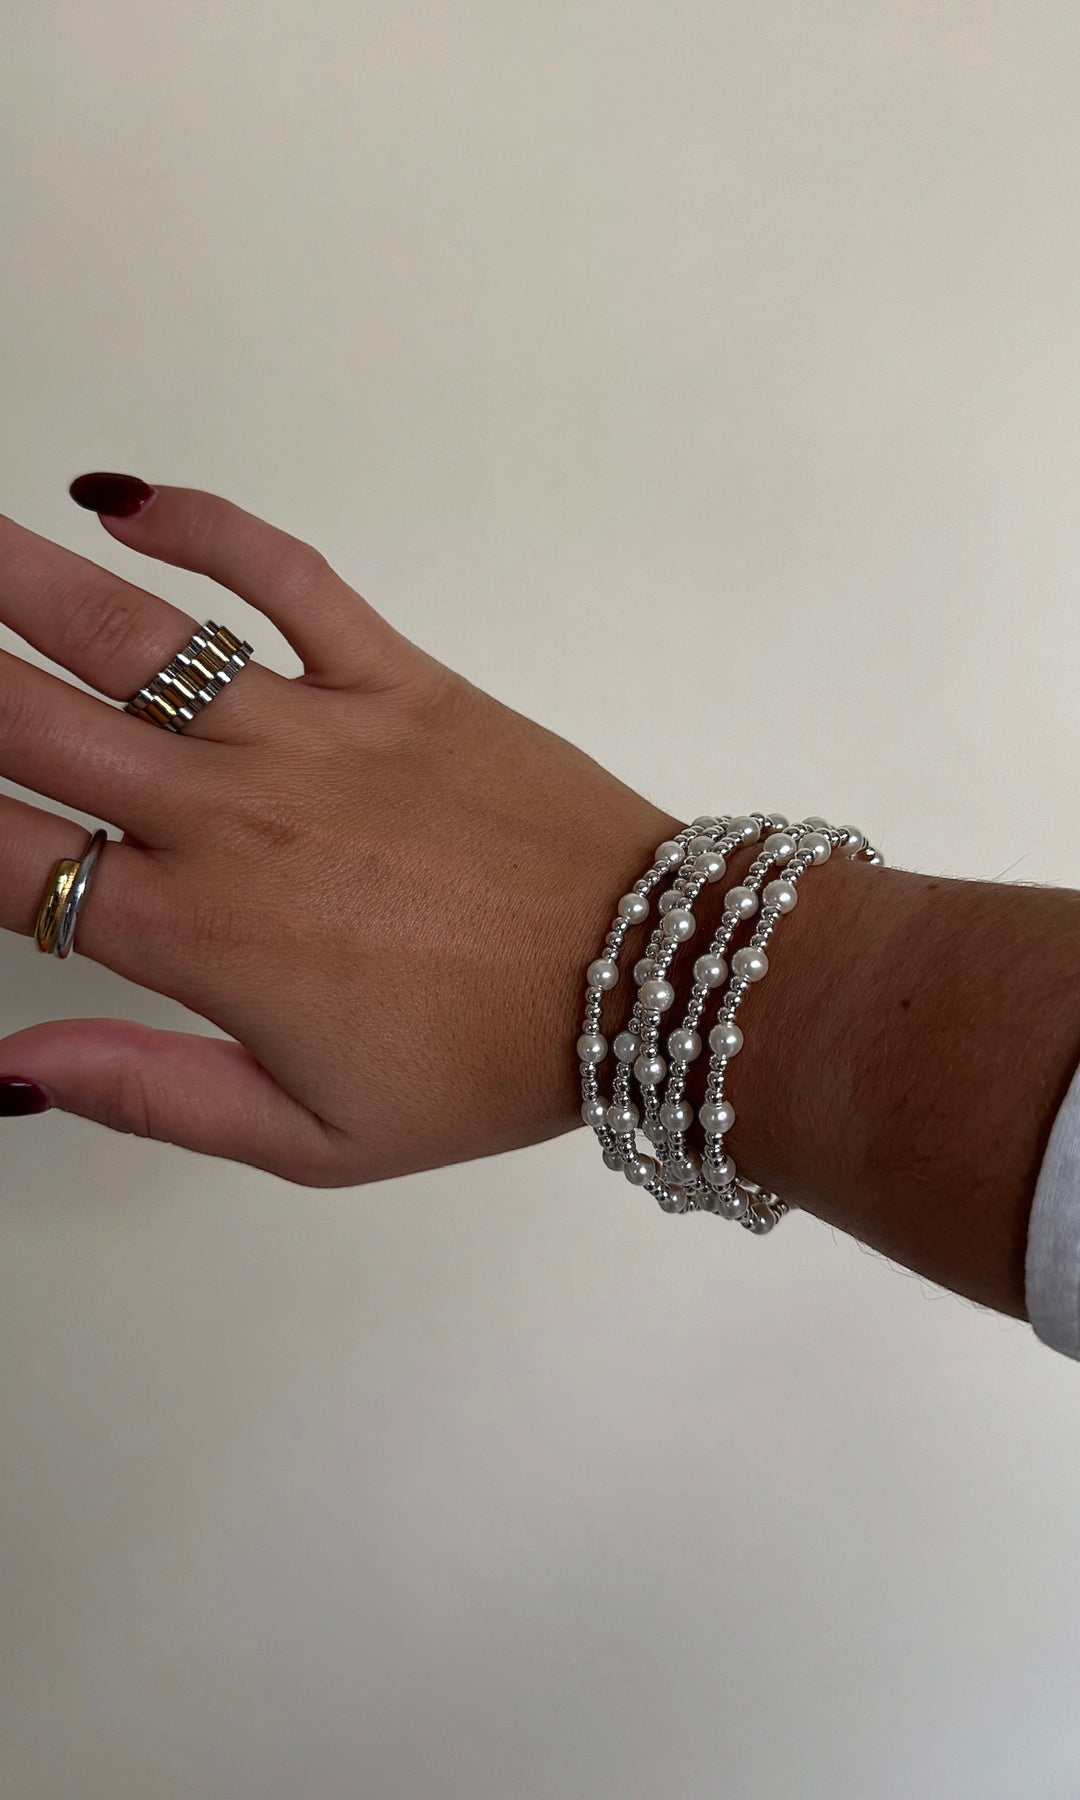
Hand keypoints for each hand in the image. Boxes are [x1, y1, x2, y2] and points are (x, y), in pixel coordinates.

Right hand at [0, 476, 676, 1185]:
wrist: (646, 977)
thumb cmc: (485, 1066)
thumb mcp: (315, 1138)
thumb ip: (154, 1094)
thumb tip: (10, 1070)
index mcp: (203, 936)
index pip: (7, 860)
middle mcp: (235, 819)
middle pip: (33, 724)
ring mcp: (316, 735)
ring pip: (132, 638)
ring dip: (17, 577)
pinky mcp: (397, 678)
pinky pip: (288, 579)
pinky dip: (205, 525)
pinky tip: (121, 495)